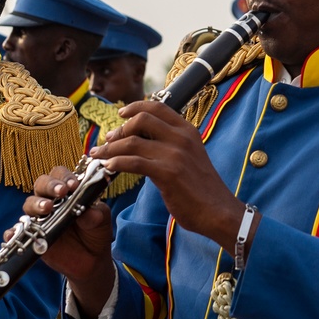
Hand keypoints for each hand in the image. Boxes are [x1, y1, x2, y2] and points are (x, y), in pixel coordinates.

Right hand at [20, 166, 114, 318]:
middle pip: (42, 184)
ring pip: (29, 204)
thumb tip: (86, 212)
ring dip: (36, 204)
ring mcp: (40, 218)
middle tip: (60, 192)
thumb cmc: (96, 233)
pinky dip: (13, 231)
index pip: (61, 175)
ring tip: (47, 208)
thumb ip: (96, 214)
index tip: (74, 185)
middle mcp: (51, 201)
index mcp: (68, 192)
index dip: (65, 177)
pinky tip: (14, 233)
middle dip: (50, 185)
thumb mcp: (101, 221)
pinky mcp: (31, 236)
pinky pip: (16, 232)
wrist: (91, 261)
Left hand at [94, 101, 248, 250]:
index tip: (120, 114)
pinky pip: (133, 162)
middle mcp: (182, 137)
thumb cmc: (202, 188)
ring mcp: (175, 154)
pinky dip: (116, 163)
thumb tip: (143, 141)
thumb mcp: (191, 156)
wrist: (218, 211)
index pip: (157, 107)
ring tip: (99, 155)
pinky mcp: (167, 173)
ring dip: (110, 148)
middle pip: (141, 119)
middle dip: (119, 129)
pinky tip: (108, 168)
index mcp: (188, 130)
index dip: (135, 107)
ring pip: (132, 142)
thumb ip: (172, 145)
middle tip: (108, 140)